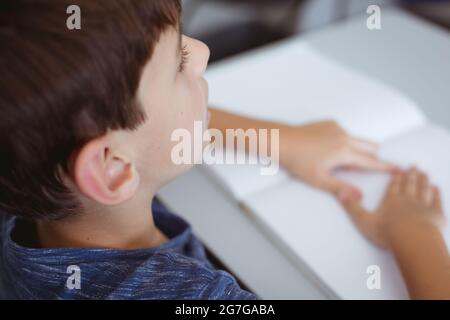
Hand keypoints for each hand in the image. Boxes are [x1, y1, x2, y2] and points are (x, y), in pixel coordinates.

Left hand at [279, 121, 397, 200]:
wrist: (282, 140)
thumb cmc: (297, 161)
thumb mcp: (318, 179)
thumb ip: (340, 189)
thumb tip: (359, 197)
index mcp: (344, 152)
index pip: (371, 161)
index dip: (386, 167)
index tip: (400, 169)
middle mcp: (344, 136)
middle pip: (370, 147)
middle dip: (371, 157)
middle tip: (360, 169)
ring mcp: (337, 128)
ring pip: (357, 139)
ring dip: (355, 150)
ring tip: (336, 161)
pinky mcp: (329, 123)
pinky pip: (344, 132)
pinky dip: (343, 141)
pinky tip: (325, 149)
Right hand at [341, 168, 444, 247]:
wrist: (413, 240)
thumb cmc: (388, 232)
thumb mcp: (363, 220)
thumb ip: (352, 207)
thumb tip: (339, 193)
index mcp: (391, 200)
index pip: (393, 186)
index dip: (396, 178)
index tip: (399, 170)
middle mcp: (407, 199)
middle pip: (409, 184)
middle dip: (411, 175)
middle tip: (414, 166)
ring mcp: (423, 205)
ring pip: (423, 189)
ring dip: (424, 181)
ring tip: (424, 173)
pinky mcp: (436, 214)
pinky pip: (436, 200)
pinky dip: (436, 193)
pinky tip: (436, 188)